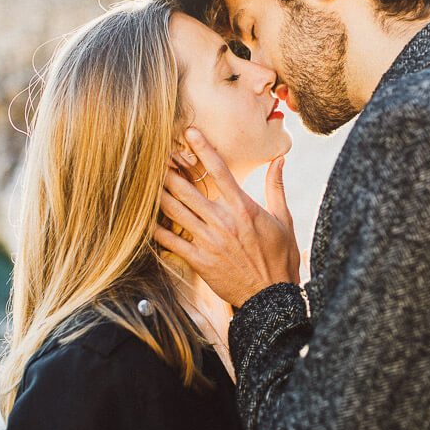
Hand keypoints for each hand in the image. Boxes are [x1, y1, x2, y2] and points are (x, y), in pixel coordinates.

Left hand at [154, 127, 299, 306]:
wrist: (271, 296)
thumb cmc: (280, 257)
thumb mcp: (283, 219)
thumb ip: (276, 187)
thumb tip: (280, 159)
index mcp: (243, 207)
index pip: (220, 170)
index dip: (203, 149)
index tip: (190, 133)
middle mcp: (223, 220)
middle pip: (188, 188)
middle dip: (170, 170)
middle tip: (157, 155)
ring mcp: (209, 240)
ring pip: (175, 210)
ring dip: (159, 193)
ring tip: (147, 179)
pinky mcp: (199, 260)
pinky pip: (170, 241)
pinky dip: (156, 229)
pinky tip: (146, 218)